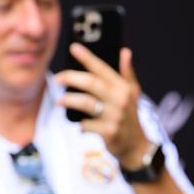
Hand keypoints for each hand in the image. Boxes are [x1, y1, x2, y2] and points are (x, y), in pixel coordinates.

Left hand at [55, 43, 152, 168]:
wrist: (135, 145)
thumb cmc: (130, 116)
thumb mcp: (133, 93)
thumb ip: (127, 73)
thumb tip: (125, 51)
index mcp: (124, 88)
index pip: (102, 69)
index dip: (87, 57)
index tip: (73, 47)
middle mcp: (120, 100)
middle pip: (91, 84)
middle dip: (71, 78)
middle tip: (57, 78)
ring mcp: (114, 117)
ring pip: (86, 103)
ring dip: (69, 101)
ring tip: (58, 101)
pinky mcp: (108, 132)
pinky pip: (86, 125)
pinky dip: (80, 125)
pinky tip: (80, 126)